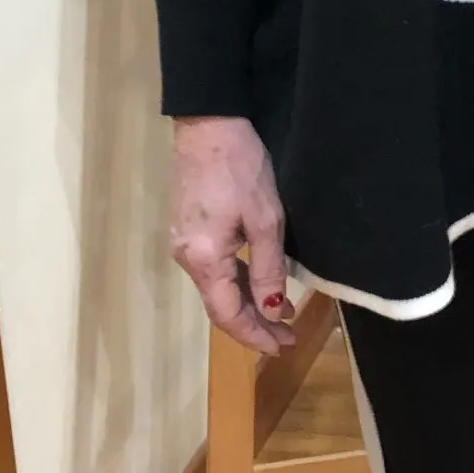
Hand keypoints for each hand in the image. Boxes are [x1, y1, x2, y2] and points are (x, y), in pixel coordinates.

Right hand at [171, 117, 296, 357]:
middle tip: (288, 338)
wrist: (209, 124)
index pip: (227, 315)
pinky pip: (216, 269)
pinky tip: (262, 285)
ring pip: (218, 289)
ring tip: (284, 316)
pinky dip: (240, 283)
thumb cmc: (240, 168)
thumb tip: (273, 311)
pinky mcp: (190, 230)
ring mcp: (185, 244)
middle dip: (255, 325)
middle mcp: (187, 258)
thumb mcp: (266, 220)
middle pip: (221, 306)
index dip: (255, 336)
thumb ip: (268, 268)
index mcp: (203, 260)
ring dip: (249, 305)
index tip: (282, 348)